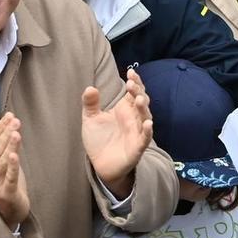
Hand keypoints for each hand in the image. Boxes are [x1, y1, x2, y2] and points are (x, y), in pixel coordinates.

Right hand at [0, 113, 29, 227]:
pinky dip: (12, 165)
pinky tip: (15, 155)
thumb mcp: (4, 162)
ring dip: (9, 146)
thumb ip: (4, 144)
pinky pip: (9, 177)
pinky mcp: (6, 192)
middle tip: (15, 121)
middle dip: (5, 134)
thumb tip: (4, 122)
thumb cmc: (7, 183)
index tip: (9, 116)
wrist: (8, 211)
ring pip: (2, 161)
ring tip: (15, 133)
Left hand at [82, 69, 152, 197]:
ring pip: (145, 117)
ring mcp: (137, 132)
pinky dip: (148, 132)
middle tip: (132, 84)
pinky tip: (148, 124)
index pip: (134, 92)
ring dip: (144, 108)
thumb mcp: (91, 119)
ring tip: (139, 99)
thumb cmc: (99, 140)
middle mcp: (134, 119)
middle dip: (139, 92)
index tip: (131, 72)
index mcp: (125, 109)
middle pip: (141, 101)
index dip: (135, 82)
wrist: (100, 165)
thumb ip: (90, 104)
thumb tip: (90, 87)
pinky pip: (145, 138)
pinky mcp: (137, 148)